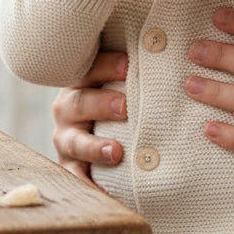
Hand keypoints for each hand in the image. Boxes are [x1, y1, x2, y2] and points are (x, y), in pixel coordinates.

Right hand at [51, 50, 127, 187]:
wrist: (102, 137)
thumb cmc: (120, 101)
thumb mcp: (121, 81)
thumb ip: (134, 69)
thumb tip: (166, 40)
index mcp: (81, 82)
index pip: (87, 70)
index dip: (105, 66)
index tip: (127, 64)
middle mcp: (68, 108)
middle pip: (78, 103)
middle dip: (101, 104)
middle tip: (126, 106)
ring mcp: (67, 138)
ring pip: (74, 141)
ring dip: (94, 146)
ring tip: (117, 152)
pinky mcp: (70, 166)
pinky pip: (76, 178)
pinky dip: (90, 186)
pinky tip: (107, 194)